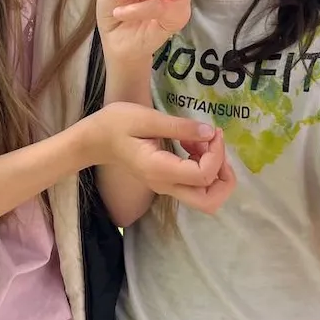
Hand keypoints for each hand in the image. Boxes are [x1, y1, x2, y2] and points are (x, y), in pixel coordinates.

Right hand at [86, 103, 231, 213]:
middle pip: (209, 201)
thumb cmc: (116, 124)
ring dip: (214, 170)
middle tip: (217, 147)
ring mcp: (165, 186)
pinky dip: (203, 166)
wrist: (95, 139)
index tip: (213, 131)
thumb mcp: (147, 117)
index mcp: (159, 170)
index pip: (203, 175)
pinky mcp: (166, 181)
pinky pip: (195, 184)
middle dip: (224, 177)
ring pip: (205, 196)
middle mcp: (164, 185)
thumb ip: (180, 126)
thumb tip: (210, 132)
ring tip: (201, 140)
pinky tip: (192, 143)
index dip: (216, 154)